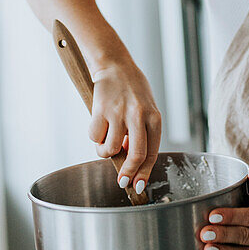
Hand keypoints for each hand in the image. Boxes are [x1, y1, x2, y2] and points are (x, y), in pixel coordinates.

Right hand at [89, 58, 161, 194]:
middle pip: (136, 155)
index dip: (144, 172)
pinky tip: (99, 124)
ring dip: (105, 151)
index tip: (138, 184)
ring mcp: (119, 113)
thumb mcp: (147, 109)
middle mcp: (139, 115)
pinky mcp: (100, 110)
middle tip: (122, 181)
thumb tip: (132, 161)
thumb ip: (143, 133)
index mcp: (154, 117)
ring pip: (110, 149)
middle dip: (128, 173)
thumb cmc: (132, 89)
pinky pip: (94, 137)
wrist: (115, 65)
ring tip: (106, 139)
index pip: (152, 152)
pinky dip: (94, 137)